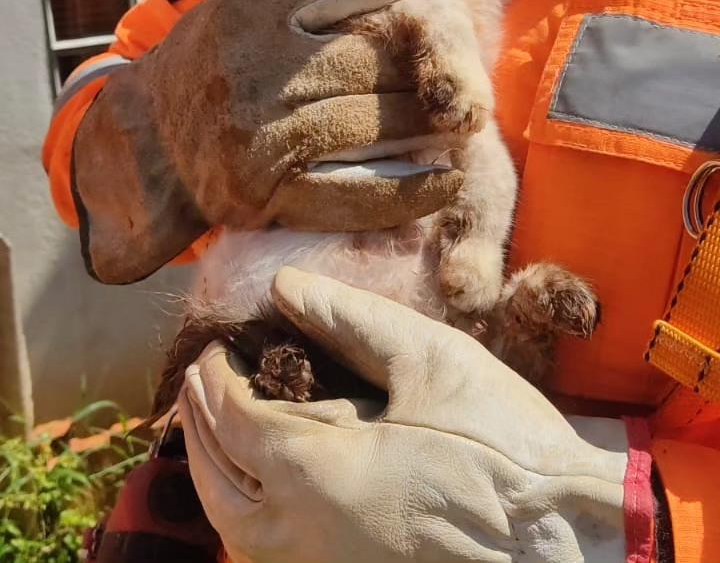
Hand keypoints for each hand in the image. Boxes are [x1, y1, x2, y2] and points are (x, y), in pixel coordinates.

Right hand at [72, 0, 462, 283]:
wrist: (147, 146)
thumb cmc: (201, 64)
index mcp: (254, 14)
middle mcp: (260, 71)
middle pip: (372, 57)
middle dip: (426, 60)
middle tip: (463, 62)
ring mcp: (266, 136)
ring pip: (373, 122)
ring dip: (428, 121)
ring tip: (461, 117)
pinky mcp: (272, 192)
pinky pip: (357, 191)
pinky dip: (411, 190)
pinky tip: (446, 178)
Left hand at [179, 268, 629, 562]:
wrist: (567, 540)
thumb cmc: (502, 445)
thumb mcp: (429, 360)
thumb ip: (348, 319)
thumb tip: (283, 285)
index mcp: (315, 474)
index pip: (234, 419)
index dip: (217, 377)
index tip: (218, 343)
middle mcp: (300, 536)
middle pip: (217, 478)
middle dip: (201, 420)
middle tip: (200, 377)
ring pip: (233, 528)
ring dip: (213, 471)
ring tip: (215, 426)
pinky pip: (266, 551)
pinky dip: (244, 511)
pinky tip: (259, 483)